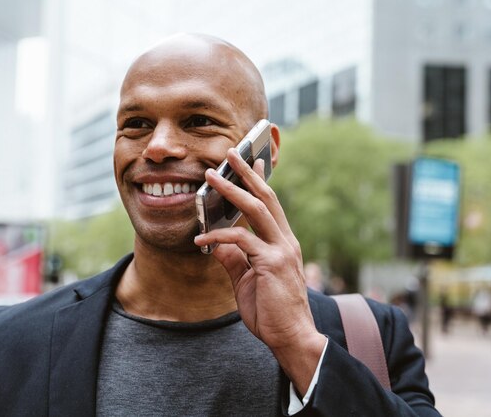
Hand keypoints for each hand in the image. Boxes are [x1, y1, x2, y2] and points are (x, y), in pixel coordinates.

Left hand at [194, 148, 325, 393]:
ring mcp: (281, 250)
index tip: (253, 162)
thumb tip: (217, 243)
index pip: (271, 205)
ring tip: (211, 177)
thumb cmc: (271, 311)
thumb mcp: (246, 281)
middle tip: (232, 153)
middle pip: (266, 198)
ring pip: (256, 209)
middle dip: (247, 173)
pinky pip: (240, 240)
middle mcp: (285, 241)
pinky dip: (218, 235)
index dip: (260, 182)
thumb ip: (234, 259)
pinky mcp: (271, 263)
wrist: (291, 338)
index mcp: (282, 243)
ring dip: (232, 190)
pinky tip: (200, 238)